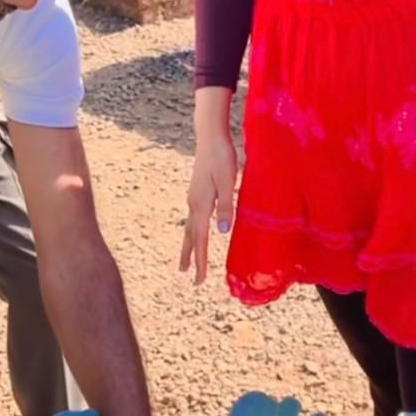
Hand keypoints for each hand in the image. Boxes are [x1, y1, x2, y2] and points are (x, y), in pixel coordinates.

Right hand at [180, 131, 237, 284]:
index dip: (200, 261)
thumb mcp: (228, 182)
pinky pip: (192, 217)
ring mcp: (193, 196)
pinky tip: (196, 230)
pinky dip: (192, 231)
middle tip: (186, 276)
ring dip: (189, 244)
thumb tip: (222, 232)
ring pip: (189, 227)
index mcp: (200, 205)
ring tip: (186, 259)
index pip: (200, 239)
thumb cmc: (222, 157)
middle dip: (189, 257)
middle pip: (190, 237)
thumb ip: (226, 206)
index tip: (198, 280)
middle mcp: (193, 203)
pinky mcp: (196, 190)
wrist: (209, 136)